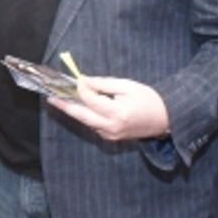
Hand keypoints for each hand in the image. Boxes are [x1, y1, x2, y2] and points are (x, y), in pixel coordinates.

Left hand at [46, 75, 169, 141]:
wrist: (166, 118)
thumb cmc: (148, 99)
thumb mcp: (127, 86)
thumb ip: (104, 84)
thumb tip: (84, 81)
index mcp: (117, 113)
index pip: (91, 100)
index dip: (82, 89)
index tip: (77, 80)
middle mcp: (111, 127)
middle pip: (82, 116)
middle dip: (65, 106)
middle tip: (51, 98)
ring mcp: (111, 135)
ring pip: (86, 122)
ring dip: (75, 111)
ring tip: (61, 100)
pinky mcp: (111, 138)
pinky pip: (94, 126)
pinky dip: (87, 116)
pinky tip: (81, 107)